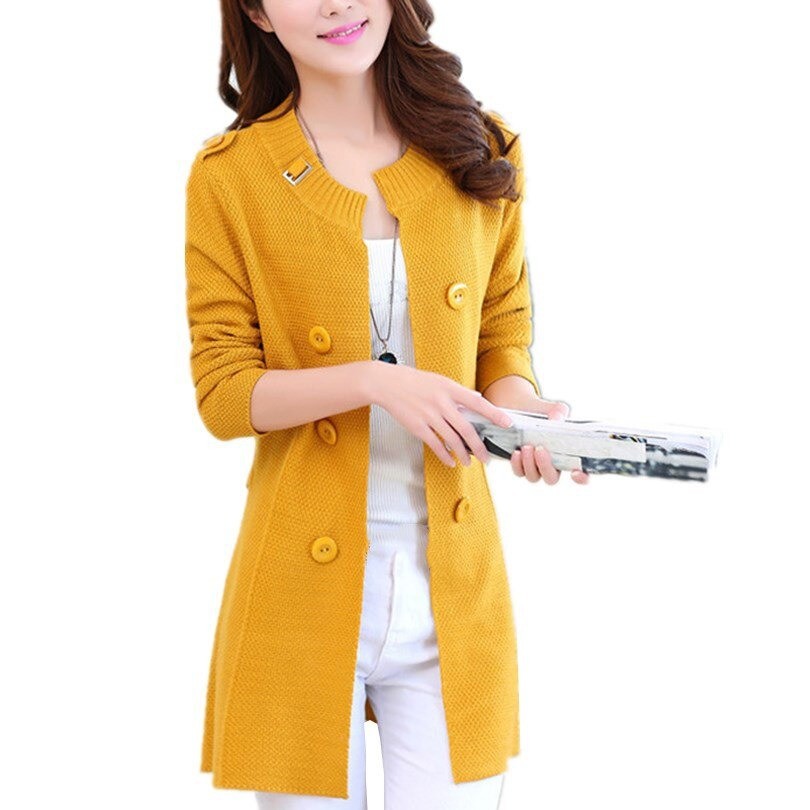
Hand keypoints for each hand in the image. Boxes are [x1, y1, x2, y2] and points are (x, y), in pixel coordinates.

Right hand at [368, 362, 511, 467]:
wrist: (388, 384)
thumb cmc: (414, 381)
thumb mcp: (440, 380)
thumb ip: (458, 392)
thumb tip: (477, 400)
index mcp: (449, 389)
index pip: (478, 402)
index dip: (494, 414)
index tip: (507, 423)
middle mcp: (441, 403)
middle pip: (466, 428)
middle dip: (478, 446)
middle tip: (486, 457)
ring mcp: (429, 416)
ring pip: (452, 440)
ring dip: (463, 454)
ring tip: (468, 462)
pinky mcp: (418, 427)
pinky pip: (435, 445)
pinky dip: (445, 455)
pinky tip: (450, 461)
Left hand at [495, 394, 589, 485]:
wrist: (522, 408)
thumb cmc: (544, 413)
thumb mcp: (555, 409)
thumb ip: (559, 412)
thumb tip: (555, 420)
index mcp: (568, 455)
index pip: (581, 474)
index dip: (581, 478)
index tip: (575, 472)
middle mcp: (552, 465)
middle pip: (552, 479)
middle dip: (545, 467)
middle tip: (540, 449)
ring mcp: (535, 466)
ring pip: (533, 477)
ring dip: (529, 464)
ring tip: (527, 446)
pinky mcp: (519, 465)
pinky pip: (519, 472)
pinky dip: (517, 464)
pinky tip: (517, 451)